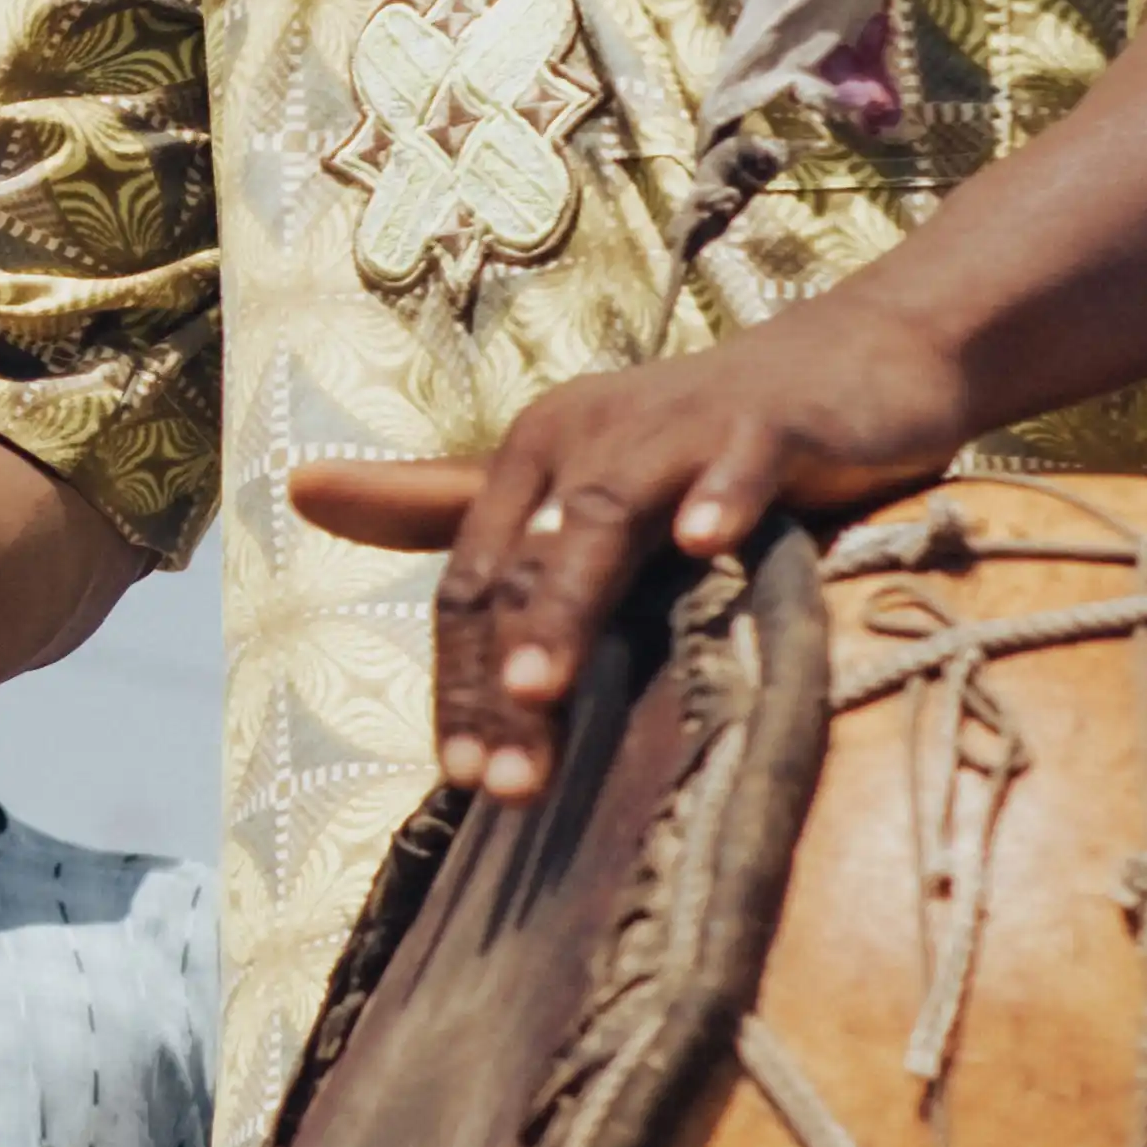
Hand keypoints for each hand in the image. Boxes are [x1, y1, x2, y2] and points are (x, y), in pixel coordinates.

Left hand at [293, 302, 974, 803]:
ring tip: (536, 688)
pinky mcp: (770, 424)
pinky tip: (703, 546)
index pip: (471, 584)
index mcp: (534, 457)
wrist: (848, 362)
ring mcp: (676, 427)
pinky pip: (738, 462)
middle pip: (521, 566)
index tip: (464, 784)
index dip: (459, 684)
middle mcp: (587, 435)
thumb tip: (297, 488)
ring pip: (601, 517)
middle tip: (501, 784)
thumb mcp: (568, 475)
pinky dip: (719, 499)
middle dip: (503, 680)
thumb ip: (440, 497)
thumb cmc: (698, 440)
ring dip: (565, 605)